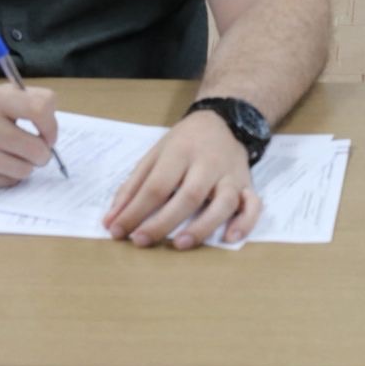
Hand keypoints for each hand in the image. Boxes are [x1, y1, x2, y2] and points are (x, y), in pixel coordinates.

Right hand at [0, 82, 58, 187]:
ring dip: (25, 165)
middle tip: (35, 150)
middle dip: (42, 152)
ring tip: (12, 156)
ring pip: (24, 170)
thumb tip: (52, 128)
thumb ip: (25, 101)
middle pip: (36, 148)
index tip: (48, 133)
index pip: (40, 109)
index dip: (51, 125)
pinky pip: (7, 182)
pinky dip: (8, 176)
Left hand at [103, 110, 260, 249]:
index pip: (156, 185)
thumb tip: (111, 222)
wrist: (225, 121)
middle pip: (189, 195)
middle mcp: (208, 162)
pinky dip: (245, 222)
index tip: (119, 231)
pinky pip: (253, 205)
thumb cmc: (185, 142)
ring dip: (202, 226)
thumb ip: (132, 188)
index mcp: (180, 151)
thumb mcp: (154, 155)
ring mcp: (231, 175)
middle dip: (163, 222)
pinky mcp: (247, 184)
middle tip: (141, 241)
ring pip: (223, 202)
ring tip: (180, 244)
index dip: (136, 211)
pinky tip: (230, 238)